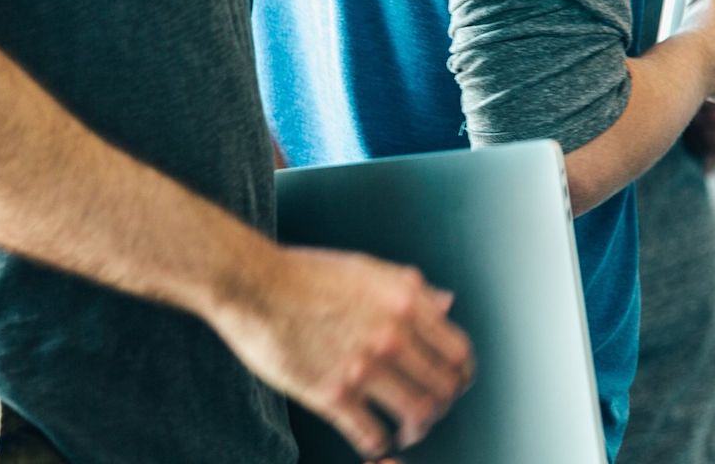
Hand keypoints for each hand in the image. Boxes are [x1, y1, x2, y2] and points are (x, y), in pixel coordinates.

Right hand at [207, 248, 475, 459]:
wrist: (253, 284)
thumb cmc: (307, 274)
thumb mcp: (370, 270)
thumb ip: (413, 289)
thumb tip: (447, 304)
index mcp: (407, 303)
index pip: (458, 352)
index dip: (461, 374)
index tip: (453, 384)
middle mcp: (393, 335)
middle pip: (444, 387)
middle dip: (443, 405)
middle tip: (430, 411)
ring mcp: (364, 366)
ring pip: (418, 413)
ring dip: (417, 429)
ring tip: (407, 432)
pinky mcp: (331, 393)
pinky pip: (371, 433)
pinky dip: (378, 443)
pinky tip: (374, 440)